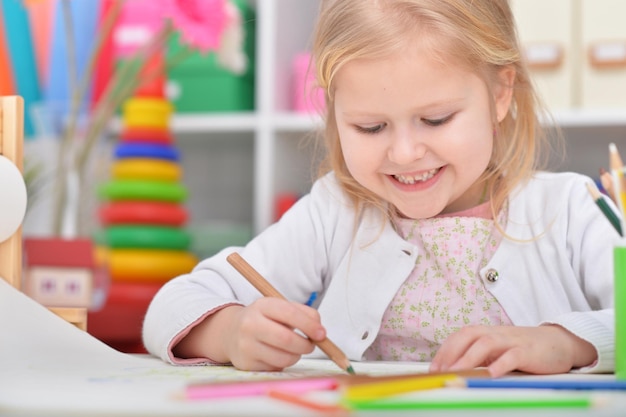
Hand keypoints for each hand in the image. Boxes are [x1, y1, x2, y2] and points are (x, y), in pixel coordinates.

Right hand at [174, 297, 326, 370]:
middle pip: (287, 339)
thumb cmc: (264, 318)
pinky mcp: (246, 363)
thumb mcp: (279, 308)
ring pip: (284, 357)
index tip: (322, 334)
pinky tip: (277, 354)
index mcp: (262, 305)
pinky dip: (283, 362)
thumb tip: (320, 332)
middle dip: (306, 345)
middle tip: (311, 345)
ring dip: (296, 355)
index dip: (309, 325)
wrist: (230, 331)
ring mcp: (246, 345)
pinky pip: (275, 367)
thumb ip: (303, 314)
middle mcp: (250, 324)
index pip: (290, 314)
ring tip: (294, 349)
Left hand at [429, 325, 596, 376]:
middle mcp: (496, 333)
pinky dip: (500, 364)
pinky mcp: (528, 351)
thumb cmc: (523, 348)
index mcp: (486, 332)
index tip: (433, 368)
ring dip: (468, 359)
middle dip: (451, 353)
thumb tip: (454, 370)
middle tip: (439, 371)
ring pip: (486, 344)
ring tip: (457, 372)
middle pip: (468, 336)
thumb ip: (479, 357)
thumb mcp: (498, 351)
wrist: (559, 342)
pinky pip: (512, 356)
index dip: (444, 351)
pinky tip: (491, 375)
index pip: (459, 337)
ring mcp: (511, 341)